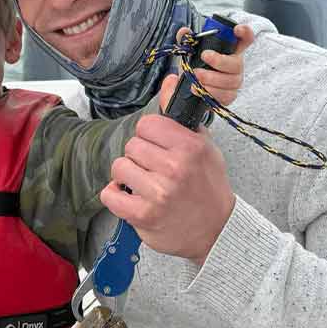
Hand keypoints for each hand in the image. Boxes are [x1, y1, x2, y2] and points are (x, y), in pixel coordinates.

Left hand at [100, 115, 234, 266]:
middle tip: (151, 169)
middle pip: (132, 145)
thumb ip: (185, 126)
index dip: (148, 134)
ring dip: (127, 175)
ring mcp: (158, 193)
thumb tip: (168, 96)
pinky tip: (126, 196)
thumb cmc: (209, 191)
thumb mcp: (208, 150)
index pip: (148, 124)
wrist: (217, 231)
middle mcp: (175, 168)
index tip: (154, 145)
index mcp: (191, 148)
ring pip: (119, 167)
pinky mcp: (143, 215)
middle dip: (138, 156)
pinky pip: (109, 195)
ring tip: (141, 183)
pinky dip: (114, 195)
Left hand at [173, 22, 252, 107]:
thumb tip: (184, 32)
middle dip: (220, 60)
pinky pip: (224, 95)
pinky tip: (198, 89)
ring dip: (211, 77)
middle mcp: (236, 66)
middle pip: (237, 63)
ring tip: (196, 75)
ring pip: (230, 81)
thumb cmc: (198, 67)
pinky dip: (210, 92)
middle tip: (204, 56)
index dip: (245, 33)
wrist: (191, 89)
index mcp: (231, 51)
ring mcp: (234, 82)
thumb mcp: (191, 52)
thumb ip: (187, 40)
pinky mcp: (229, 96)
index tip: (236, 29)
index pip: (245, 40)